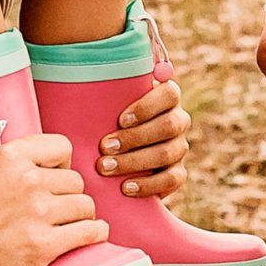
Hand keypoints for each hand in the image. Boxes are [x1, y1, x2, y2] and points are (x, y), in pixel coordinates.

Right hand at [0, 113, 104, 265]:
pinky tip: (90, 234)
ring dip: (82, 216)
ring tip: (70, 223)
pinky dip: (95, 233)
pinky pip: (90, 231)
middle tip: (58, 207)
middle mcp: (28, 181)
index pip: (63, 146)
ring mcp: (39, 213)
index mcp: (10, 157)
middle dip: (69, 194)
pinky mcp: (46, 244)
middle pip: (76, 180)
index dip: (62, 162)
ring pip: (85, 205)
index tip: (55, 175)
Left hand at [94, 78, 190, 199]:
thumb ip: (107, 91)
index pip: (169, 94)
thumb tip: (86, 78)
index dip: (147, 106)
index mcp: (166, 97)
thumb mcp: (106, 103)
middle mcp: (178, 120)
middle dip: (134, 138)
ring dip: (135, 162)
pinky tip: (125, 187)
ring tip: (106, 168)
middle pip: (169, 125)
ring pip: (168, 153)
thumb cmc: (105, 119)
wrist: (112, 153)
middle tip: (104, 147)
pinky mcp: (177, 172)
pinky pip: (172, 179)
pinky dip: (148, 185)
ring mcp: (179, 147)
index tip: (120, 120)